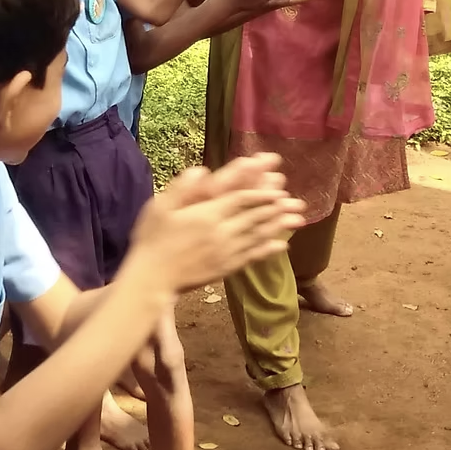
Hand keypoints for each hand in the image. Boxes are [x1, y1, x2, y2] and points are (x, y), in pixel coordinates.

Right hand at [126, 152, 304, 290]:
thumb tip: (202, 170)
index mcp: (207, 214)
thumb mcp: (160, 207)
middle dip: (278, 208)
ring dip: (279, 226)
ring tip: (298, 220)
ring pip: (259, 236)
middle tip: (298, 202)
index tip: (278, 187)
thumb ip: (182, 187)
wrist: (152, 279)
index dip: (262, 193)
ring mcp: (226, 252)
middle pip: (256, 217)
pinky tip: (281, 245)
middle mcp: (222, 232)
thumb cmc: (152, 241)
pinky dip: (268, 250)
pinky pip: (252, 256)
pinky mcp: (226, 268)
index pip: (242, 200)